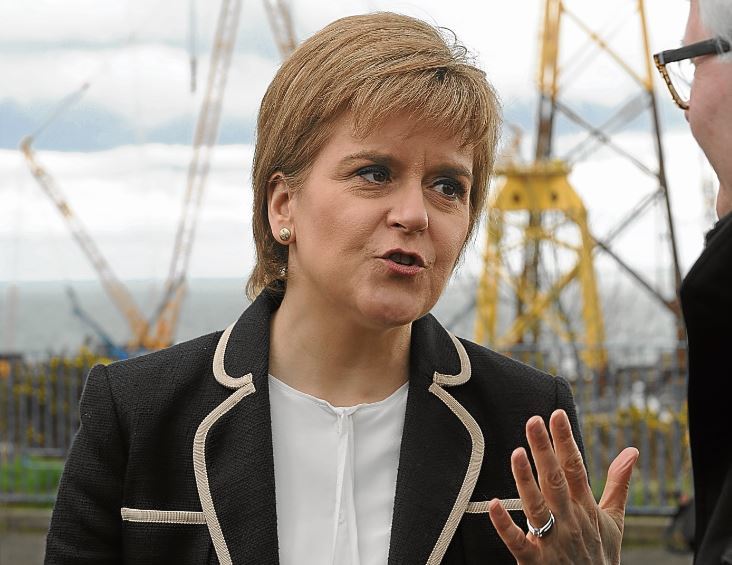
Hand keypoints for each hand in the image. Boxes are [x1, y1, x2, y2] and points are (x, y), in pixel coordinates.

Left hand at [488, 409, 638, 563]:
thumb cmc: (600, 557)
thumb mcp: (614, 520)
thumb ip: (618, 484)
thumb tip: (631, 451)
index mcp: (585, 508)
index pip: (575, 467)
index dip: (565, 440)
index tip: (556, 414)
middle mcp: (570, 521)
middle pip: (555, 480)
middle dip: (544, 449)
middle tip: (533, 421)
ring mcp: (552, 542)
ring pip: (537, 506)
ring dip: (526, 480)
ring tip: (517, 453)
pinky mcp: (535, 561)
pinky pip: (518, 542)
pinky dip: (505, 525)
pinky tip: (493, 504)